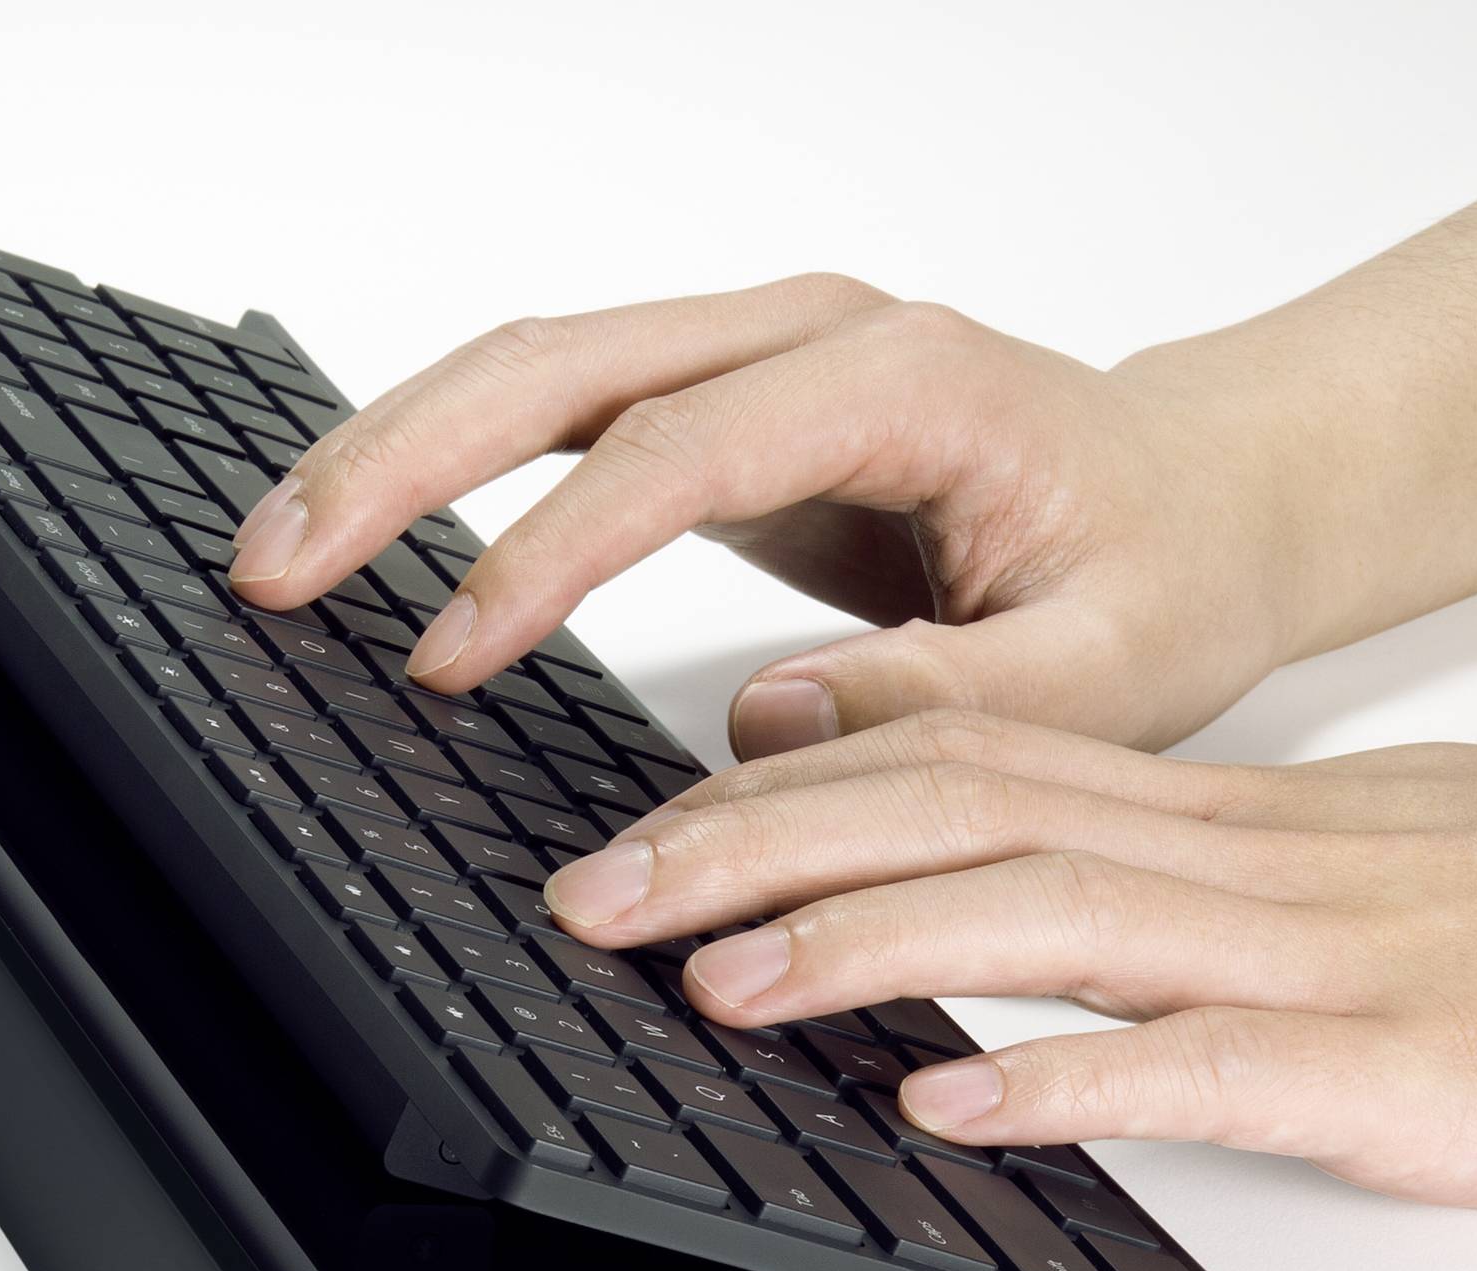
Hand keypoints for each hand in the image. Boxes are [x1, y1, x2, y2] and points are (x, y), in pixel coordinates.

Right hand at [226, 276, 1314, 755]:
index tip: (447, 654)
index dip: (546, 550)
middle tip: (275, 568)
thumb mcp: (1108, 669)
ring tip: (278, 550)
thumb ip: (948, 696)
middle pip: (563, 363)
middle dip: (401, 462)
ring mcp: (762, 364)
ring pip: (536, 369)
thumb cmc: (1166, 568)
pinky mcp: (728, 412)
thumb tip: (763, 724)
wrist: (1201, 499)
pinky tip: (374, 532)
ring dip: (396, 452)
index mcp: (909, 382)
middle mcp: (815, 340)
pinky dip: (452, 468)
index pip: (679, 449)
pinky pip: (561, 417)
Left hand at [536, 715, 1476, 1211]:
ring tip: (715, 984)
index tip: (641, 831)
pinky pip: (1209, 1064)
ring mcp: (1320, 957)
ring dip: (863, 948)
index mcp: (1218, 813)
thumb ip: (1175, 873)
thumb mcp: (1347, 859)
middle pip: (955, 821)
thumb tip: (1011, 895)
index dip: (778, 796)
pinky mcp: (1403, 1065)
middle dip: (752, 856)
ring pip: (1050, 918)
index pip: (954, 764)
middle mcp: (1241, 861)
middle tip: (595, 902)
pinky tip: (948, 1101)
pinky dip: (1066, 1076)